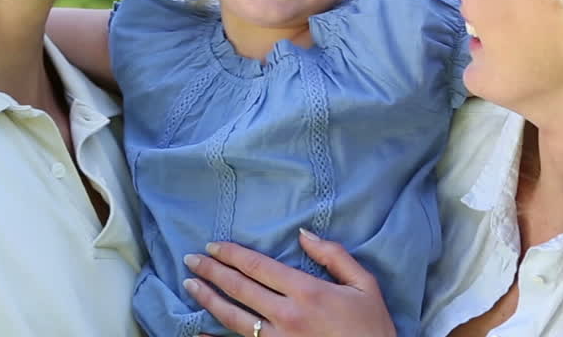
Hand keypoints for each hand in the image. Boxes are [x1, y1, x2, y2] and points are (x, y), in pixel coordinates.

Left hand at [182, 229, 395, 336]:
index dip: (232, 254)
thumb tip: (304, 235)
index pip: (258, 267)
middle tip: (191, 259)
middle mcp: (287, 315)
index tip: (213, 245)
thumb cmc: (372, 328)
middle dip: (212, 271)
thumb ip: (334, 256)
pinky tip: (198, 333)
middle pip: (240, 288)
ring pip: (234, 317)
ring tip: (190, 285)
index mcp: (307, 292)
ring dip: (208, 299)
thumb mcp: (365, 285)